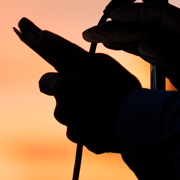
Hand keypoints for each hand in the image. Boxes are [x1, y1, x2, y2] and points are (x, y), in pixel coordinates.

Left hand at [16, 17, 140, 153]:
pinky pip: (84, 132)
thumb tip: (42, 36)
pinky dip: (93, 126)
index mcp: (61, 88)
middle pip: (60, 99)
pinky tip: (109, 120)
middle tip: (96, 89)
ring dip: (82, 111)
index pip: (45, 80)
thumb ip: (65, 50)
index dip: (60, 77)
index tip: (76, 75)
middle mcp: (61, 111)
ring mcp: (73, 130)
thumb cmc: (117, 86)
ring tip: (106, 105)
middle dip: (72, 95)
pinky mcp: (86, 144)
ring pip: (72, 116)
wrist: (137, 123)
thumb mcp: (95, 61)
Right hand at [82, 3, 179, 90]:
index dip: (134, 12)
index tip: (110, 16)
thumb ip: (173, 57)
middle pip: (149, 25)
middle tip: (91, 32)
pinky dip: (133, 46)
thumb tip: (145, 41)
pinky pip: (153, 49)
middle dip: (120, 27)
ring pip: (148, 37)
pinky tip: (117, 46)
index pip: (159, 14)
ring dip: (123, 36)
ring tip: (97, 38)